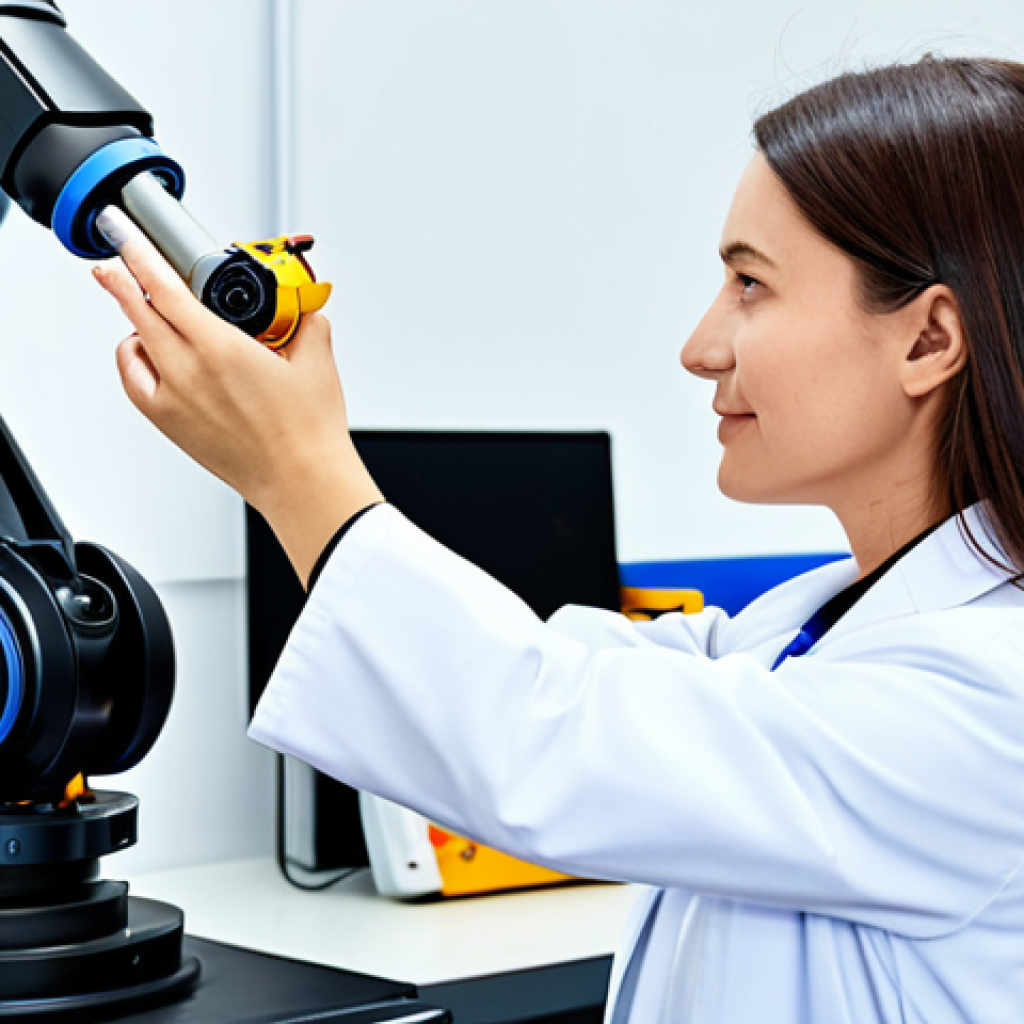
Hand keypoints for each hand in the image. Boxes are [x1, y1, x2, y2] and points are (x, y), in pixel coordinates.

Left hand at [93, 207, 382, 584]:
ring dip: (135, 323)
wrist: (300, 480)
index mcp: (220, 348)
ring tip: (149, 315)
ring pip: (132, 346)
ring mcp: (174, 399)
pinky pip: (135, 383)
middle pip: (138, 311)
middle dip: (122, 279)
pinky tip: (149, 356)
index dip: (137, 255)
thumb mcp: (317, 362)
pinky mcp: (171, 424)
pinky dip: (135, 361)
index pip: (164, 288)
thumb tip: (306, 312)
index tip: (122, 235)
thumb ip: (306, 324)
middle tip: (115, 259)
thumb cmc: (307, 432)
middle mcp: (188, 372)